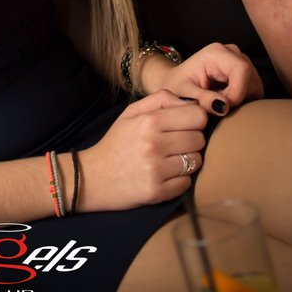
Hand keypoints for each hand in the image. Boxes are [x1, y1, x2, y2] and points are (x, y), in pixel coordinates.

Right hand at [79, 90, 206, 211]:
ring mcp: (156, 171)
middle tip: (177, 142)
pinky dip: (180, 180)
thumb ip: (161, 99)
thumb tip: (190, 103)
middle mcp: (154, 145)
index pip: (197, 116)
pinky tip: (166, 175)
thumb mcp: (131, 112)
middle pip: (199, 139)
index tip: (186, 123)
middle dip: (192, 139)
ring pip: (196, 161)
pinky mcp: (157, 193)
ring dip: (188, 160)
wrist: (93, 176)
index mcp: (149, 122)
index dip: (195, 119)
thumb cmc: (117, 141)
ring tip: (171, 159)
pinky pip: (187, 183)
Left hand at [141, 42, 263, 116]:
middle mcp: (232, 52)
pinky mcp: (246, 74)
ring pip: (255, 88)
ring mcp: (241, 61)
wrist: (176, 83)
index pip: (242, 70)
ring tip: (218, 104)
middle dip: (238, 100)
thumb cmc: (177, 87)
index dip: (236, 93)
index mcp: (216, 52)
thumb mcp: (183, 94)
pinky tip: (225, 102)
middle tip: (217, 108)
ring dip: (240, 102)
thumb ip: (201, 99)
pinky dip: (242, 102)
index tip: (221, 108)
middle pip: (251, 80)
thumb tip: (223, 106)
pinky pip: (254, 92)